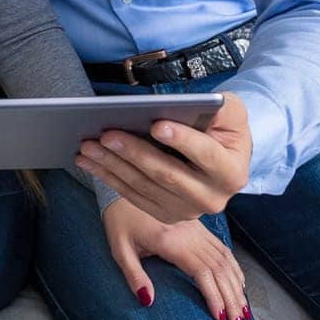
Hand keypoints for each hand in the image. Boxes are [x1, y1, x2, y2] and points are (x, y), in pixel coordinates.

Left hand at [76, 91, 251, 221]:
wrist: (219, 157)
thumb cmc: (221, 128)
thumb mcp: (231, 112)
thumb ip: (223, 107)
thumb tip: (198, 105)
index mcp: (231, 173)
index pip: (205, 155)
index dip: (181, 140)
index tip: (155, 125)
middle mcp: (212, 198)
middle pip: (167, 174)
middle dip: (134, 152)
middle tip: (106, 134)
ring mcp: (187, 210)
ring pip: (144, 186)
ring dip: (112, 165)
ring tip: (87, 146)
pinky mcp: (165, 214)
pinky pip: (132, 195)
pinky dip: (108, 177)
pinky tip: (88, 161)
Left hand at [101, 199, 250, 319]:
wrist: (127, 186)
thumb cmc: (119, 221)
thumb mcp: (119, 248)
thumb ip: (133, 275)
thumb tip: (148, 301)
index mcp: (170, 241)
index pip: (202, 272)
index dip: (215, 297)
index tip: (221, 319)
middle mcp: (189, 234)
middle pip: (219, 269)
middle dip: (231, 298)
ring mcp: (197, 229)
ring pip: (225, 260)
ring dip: (236, 286)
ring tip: (244, 311)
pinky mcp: (199, 226)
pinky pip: (222, 248)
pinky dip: (234, 268)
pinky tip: (239, 284)